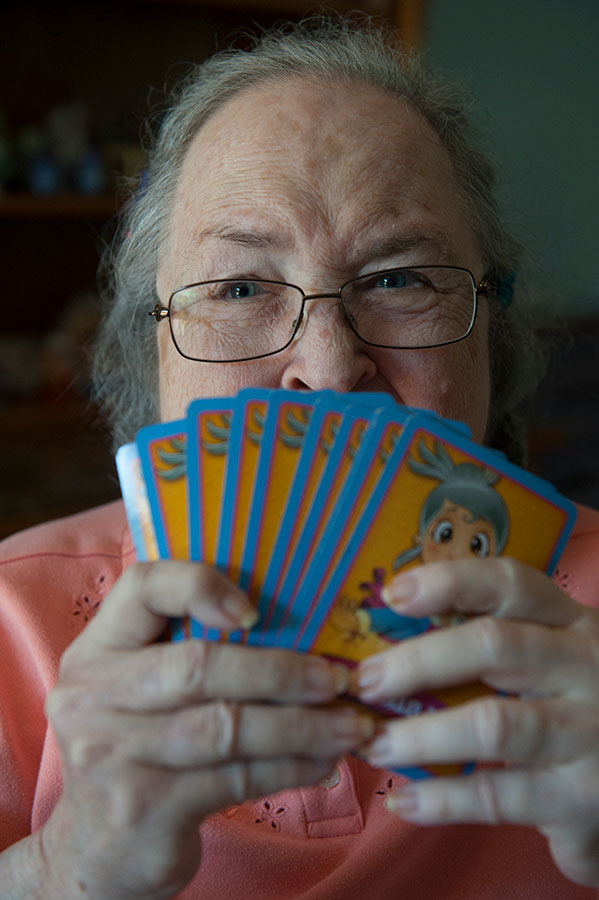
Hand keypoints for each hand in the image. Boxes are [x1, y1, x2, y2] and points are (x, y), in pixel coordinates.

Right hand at [41, 561, 373, 899]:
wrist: (90, 854)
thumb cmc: (133, 753)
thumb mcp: (134, 693)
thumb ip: (180, 652)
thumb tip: (296, 631)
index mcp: (96, 652)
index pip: (142, 587)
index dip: (202, 585)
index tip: (257, 610)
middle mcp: (94, 697)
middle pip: (199, 666)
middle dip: (281, 670)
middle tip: (337, 679)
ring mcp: (115, 756)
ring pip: (228, 727)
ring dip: (302, 725)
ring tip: (349, 726)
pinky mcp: (146, 809)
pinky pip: (237, 778)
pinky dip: (290, 767)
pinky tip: (322, 762)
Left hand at [353, 558, 598, 887]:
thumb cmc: (577, 704)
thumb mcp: (556, 658)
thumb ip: (494, 647)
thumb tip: (385, 645)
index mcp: (571, 624)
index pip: (513, 585)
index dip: (451, 582)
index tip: (393, 593)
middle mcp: (585, 667)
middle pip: (496, 646)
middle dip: (418, 661)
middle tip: (364, 681)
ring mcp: (589, 732)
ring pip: (494, 723)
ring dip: (423, 735)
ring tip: (373, 745)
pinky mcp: (584, 797)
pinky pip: (502, 795)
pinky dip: (444, 798)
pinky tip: (404, 799)